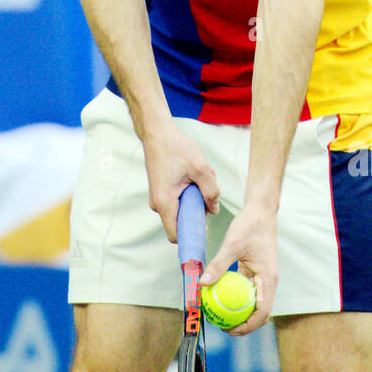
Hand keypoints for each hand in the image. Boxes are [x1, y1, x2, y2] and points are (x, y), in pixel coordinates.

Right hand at [143, 121, 218, 243]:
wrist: (158, 132)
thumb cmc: (177, 148)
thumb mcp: (201, 169)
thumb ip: (211, 191)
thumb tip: (214, 209)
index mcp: (165, 202)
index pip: (176, 235)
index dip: (190, 238)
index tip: (205, 234)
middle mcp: (158, 204)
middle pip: (181, 221)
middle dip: (197, 211)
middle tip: (207, 194)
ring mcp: (158, 197)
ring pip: (181, 208)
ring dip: (195, 198)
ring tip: (200, 177)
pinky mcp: (161, 190)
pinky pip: (178, 199)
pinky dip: (189, 191)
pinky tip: (194, 174)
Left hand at [200, 203, 277, 334]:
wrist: (260, 212)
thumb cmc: (249, 226)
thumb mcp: (232, 244)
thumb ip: (219, 264)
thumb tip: (203, 283)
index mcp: (268, 278)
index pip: (263, 311)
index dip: (248, 326)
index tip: (231, 330)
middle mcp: (268, 282)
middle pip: (258, 312)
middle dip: (243, 324)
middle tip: (222, 327)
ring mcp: (262, 278)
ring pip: (252, 303)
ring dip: (239, 312)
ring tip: (219, 317)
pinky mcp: (255, 273)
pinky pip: (245, 291)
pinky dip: (234, 297)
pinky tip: (219, 297)